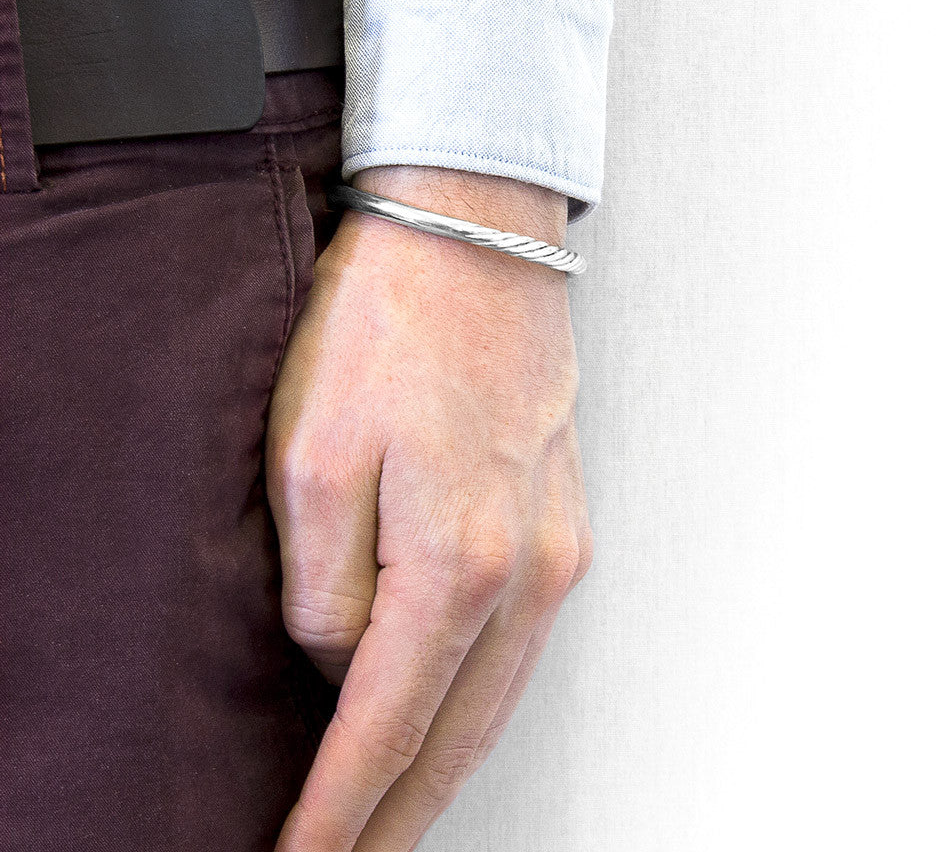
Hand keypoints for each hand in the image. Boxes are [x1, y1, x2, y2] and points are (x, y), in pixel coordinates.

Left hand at [267, 165, 592, 850]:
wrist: (477, 232)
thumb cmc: (392, 322)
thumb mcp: (312, 455)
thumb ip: (325, 588)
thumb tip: (343, 659)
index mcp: (459, 559)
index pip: (385, 728)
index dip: (337, 813)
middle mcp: (530, 569)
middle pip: (459, 735)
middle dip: (399, 816)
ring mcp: (561, 544)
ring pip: (500, 695)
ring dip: (444, 766)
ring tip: (393, 812)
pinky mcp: (565, 515)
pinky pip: (522, 639)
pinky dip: (481, 696)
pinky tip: (449, 708)